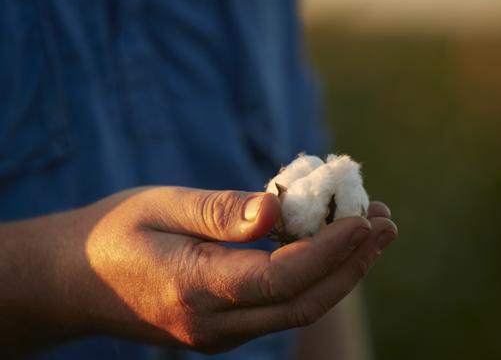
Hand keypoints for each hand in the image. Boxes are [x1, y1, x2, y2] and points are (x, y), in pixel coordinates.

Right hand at [0, 187, 396, 354]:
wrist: (74, 281)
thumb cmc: (115, 233)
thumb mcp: (160, 205)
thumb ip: (220, 212)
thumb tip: (279, 209)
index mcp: (193, 288)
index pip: (282, 278)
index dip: (332, 250)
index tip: (366, 218)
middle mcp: (212, 324)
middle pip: (303, 302)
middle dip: (353, 264)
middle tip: (387, 222)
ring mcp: (220, 334)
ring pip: (297, 309)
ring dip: (341, 271)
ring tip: (373, 230)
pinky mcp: (224, 330)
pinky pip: (281, 306)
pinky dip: (314, 277)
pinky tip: (332, 246)